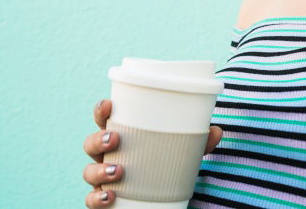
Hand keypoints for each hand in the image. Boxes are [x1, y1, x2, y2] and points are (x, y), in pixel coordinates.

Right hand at [82, 98, 222, 206]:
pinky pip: (91, 200)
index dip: (101, 110)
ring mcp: (103, 177)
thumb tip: (216, 131)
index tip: (109, 104)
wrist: (162, 195)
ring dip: (99, 170)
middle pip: (90, 144)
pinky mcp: (105, 198)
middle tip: (115, 139)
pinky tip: (109, 196)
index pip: (104, 119)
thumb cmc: (166, 161)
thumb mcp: (183, 149)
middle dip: (98, 140)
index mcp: (122, 135)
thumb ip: (198, 141)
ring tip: (119, 171)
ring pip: (89, 172)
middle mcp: (107, 155)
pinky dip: (96, 199)